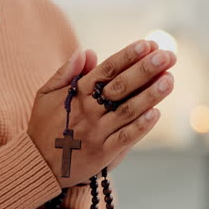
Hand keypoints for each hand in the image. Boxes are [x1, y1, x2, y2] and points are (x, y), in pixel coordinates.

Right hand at [28, 40, 175, 187]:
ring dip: (150, 95)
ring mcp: (97, 132)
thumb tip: (86, 51)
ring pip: (128, 111)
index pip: (106, 70)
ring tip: (169, 79)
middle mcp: (89, 111)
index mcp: (76, 94)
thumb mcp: (46, 94)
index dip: (128, 56)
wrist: (38, 164)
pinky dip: (141, 126)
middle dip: (145, 70)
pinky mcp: (103, 153)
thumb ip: (65, 72)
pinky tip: (157, 113)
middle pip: (121, 87)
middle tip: (167, 56)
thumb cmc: (44, 125)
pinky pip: (125, 138)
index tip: (147, 44)